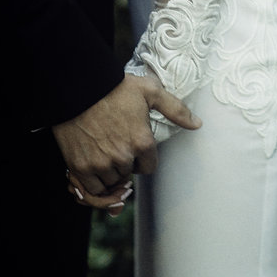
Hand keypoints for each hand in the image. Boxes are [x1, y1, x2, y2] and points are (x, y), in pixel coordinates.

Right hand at [53, 73, 199, 210]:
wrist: (79, 87)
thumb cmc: (114, 87)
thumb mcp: (149, 91)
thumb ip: (175, 109)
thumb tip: (197, 124)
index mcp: (142, 142)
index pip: (148, 167)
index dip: (141, 158)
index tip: (131, 146)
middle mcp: (123, 157)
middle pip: (128, 174)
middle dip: (124, 163)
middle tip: (113, 143)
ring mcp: (101, 164)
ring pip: (111, 182)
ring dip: (108, 172)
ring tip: (101, 152)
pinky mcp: (81, 167)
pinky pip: (92, 189)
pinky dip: (93, 182)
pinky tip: (92, 166)